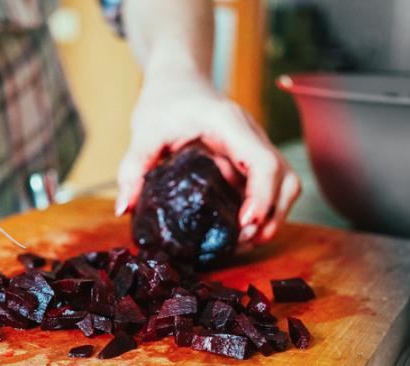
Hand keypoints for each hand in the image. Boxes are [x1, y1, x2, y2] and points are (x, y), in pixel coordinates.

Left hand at [116, 75, 300, 244]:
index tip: (246, 223)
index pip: (262, 162)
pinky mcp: (249, 158)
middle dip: (272, 215)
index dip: (261, 196)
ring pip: (285, 184)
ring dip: (273, 215)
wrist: (178, 80)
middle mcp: (251, 135)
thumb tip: (123, 209)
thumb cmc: (165, 100)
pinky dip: (262, 209)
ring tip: (245, 240)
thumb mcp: (144, 131)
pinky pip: (269, 186)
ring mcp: (254, 147)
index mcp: (229, 124)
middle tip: (243, 240)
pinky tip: (239, 228)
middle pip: (285, 178)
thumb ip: (134, 168)